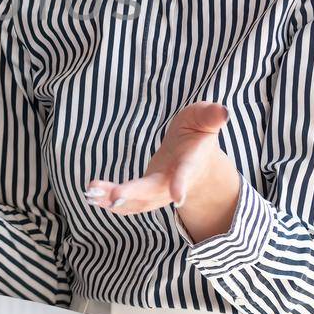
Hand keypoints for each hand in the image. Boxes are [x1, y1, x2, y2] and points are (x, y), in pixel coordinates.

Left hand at [84, 102, 239, 237]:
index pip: (187, 174)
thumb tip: (223, 111)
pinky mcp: (145, 194)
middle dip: (135, 194)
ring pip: (137, 201)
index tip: (178, 198)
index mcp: (191, 163)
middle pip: (154, 192)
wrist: (196, 157)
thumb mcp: (205, 118)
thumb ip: (211, 115)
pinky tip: (91, 195)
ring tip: (91, 193)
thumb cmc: (199, 132)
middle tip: (115, 196)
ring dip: (113, 199)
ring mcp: (159, 192)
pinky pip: (127, 202)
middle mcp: (174, 183)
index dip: (182, 184)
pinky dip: (108, 200)